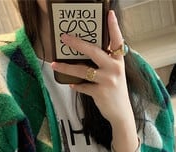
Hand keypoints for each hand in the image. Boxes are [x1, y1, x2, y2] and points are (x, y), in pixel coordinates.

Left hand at [51, 10, 131, 125]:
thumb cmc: (116, 91)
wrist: (121, 113)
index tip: (109, 14)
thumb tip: (86, 52)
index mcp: (118, 61)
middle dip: (77, 43)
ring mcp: (107, 81)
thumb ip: (106, 62)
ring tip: (54, 64)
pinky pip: (82, 86)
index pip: (117, 41)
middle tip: (64, 38)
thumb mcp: (115, 74)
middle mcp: (114, 69)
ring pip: (82, 70)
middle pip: (94, 51)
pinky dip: (75, 86)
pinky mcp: (100, 93)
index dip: (113, 27)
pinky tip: (71, 84)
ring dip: (66, 68)